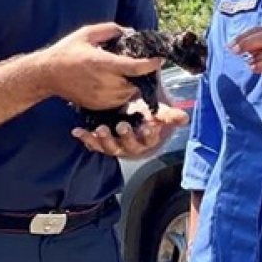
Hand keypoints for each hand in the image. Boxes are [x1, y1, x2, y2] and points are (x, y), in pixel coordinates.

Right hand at [42, 23, 163, 109]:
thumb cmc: (67, 52)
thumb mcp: (87, 33)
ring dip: (133, 84)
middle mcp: (104, 83)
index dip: (150, 64)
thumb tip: (129, 32)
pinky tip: (116, 83)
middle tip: (143, 64)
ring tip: (127, 73)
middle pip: (135, 83)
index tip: (159, 59)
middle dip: (142, 75)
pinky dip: (123, 93)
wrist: (47, 75)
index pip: (134, 67)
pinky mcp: (98, 105)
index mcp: (102, 63)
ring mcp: (101, 97)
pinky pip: (119, 101)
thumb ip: (110, 30)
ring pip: (129, 94)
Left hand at [70, 99, 187, 158]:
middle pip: (130, 145)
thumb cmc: (147, 116)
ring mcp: (117, 147)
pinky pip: (93, 144)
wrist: (133, 120)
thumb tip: (185, 118)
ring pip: (111, 147)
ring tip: (100, 129)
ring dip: (104, 139)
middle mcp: (132, 146)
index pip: (151, 138)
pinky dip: (85, 138)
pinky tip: (76, 131)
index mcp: (148, 139)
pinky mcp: (103, 144)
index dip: (150, 133)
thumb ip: (169, 115)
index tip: (149, 125)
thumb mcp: (159, 113)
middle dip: (126, 137)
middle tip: (122, 126)